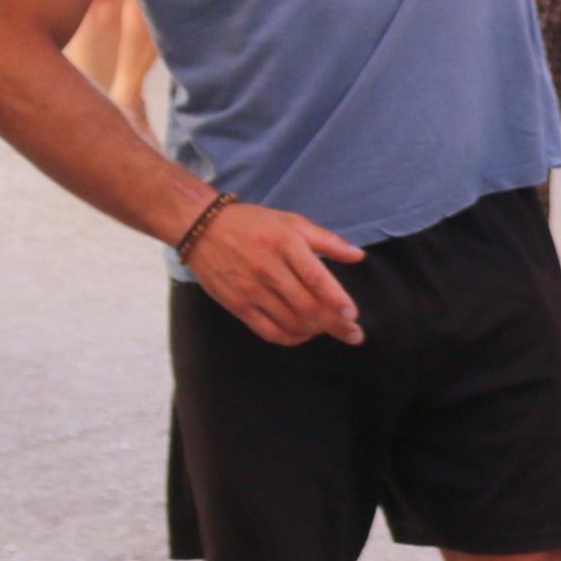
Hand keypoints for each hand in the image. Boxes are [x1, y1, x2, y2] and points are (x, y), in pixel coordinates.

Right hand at [182, 198, 368, 345]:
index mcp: (286, 244)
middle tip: (352, 333)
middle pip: (307, 306)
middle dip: (334, 324)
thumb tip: (358, 256)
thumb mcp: (292, 222)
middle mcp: (268, 269)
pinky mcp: (236, 304)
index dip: (337, 300)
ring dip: (314, 331)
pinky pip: (268, 331)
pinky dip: (290, 338)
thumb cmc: (253, 224)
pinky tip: (302, 334)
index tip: (353, 316)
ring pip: (290, 322)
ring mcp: (251, 289)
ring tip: (328, 329)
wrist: (202, 228)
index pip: (316, 279)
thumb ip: (327, 241)